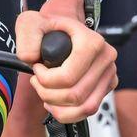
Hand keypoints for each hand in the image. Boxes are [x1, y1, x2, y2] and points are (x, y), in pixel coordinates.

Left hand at [14, 0, 115, 123]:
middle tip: (37, 82)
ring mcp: (109, 73)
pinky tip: (56, 102)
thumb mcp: (31, 23)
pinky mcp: (107, 86)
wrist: (65, 29)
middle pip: (75, 95)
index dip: (46, 80)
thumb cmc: (50, 27)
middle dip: (48, 94)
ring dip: (58, 106)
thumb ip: (28, 38)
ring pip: (84, 107)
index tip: (36, 69)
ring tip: (45, 93)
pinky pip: (89, 110)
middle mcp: (105, 58)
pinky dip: (69, 113)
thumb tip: (32, 58)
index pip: (68, 77)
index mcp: (92, 42)